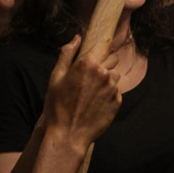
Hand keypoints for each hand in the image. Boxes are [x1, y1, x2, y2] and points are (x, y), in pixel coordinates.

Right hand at [42, 35, 121, 149]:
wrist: (68, 134)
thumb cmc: (58, 106)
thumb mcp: (55, 77)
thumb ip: (66, 54)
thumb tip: (77, 37)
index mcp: (88, 64)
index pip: (101, 48)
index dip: (96, 54)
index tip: (92, 61)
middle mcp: (103, 72)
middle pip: (111, 61)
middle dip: (103, 66)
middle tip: (89, 81)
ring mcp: (113, 87)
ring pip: (114, 77)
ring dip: (106, 81)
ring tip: (91, 94)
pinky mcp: (117, 101)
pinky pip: (116, 92)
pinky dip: (108, 96)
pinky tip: (95, 104)